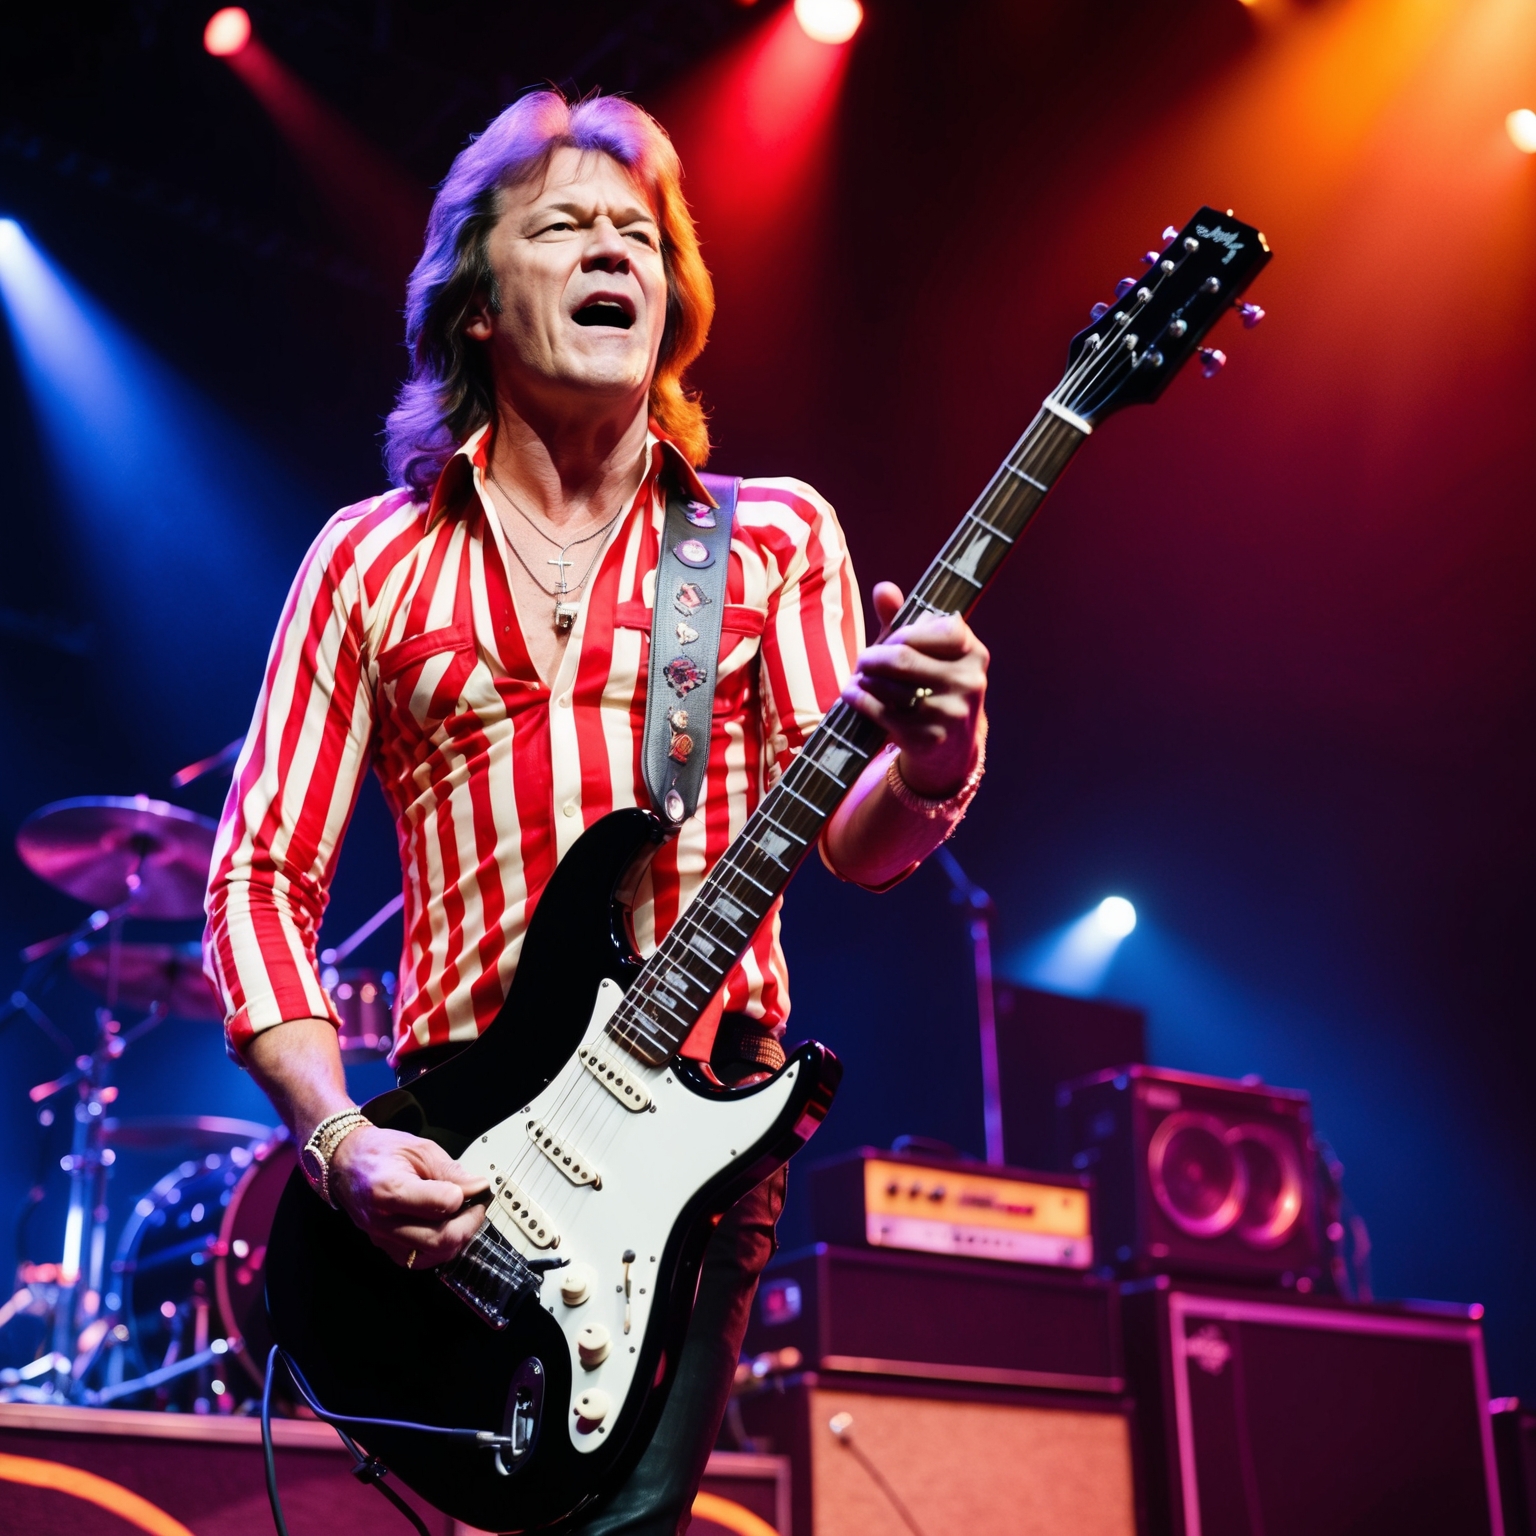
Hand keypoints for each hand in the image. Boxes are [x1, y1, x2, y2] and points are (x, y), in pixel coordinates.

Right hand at [328, 1125, 488, 1268]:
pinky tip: (444, 1227)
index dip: (465, 1196)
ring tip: (461, 1216)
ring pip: (433, 1256)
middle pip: (439, 1240)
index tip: (475, 1187)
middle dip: (469, 1224)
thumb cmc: (380, 1152)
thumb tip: (478, 1187)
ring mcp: (382, 1239)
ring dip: (457, 1238)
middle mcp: (383, 1221)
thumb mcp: (419, 1149)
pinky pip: (420, 1260)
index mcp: (390, 1189)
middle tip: (477, 1205)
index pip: (441, 1205)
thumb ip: (450, 1171)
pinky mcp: (385, 1249)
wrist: (346, 1162)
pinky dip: (439, 1248)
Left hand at [841, 582, 988, 796]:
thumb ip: (904, 619)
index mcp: (973, 652)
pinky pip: (882, 713)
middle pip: (904, 658)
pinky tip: (853, 694)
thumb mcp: (926, 651)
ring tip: (859, 678)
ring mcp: (951, 713)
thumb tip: (883, 589)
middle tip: (862, 660)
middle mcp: (969, 682)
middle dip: (873, 656)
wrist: (952, 747)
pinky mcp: (930, 739)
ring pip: (890, 687)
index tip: (890, 640)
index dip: (903, 633)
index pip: (937, 628)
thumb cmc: (933, 685)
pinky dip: (861, 700)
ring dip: (865, 679)